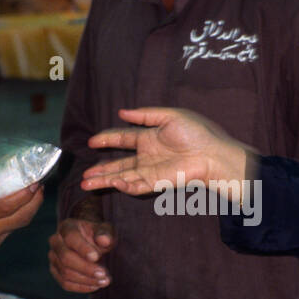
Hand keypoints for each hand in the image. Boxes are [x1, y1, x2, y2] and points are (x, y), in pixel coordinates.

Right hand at [0, 163, 43, 250]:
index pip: (9, 206)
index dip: (26, 195)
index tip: (35, 182)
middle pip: (21, 218)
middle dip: (36, 202)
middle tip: (40, 186)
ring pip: (19, 226)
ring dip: (29, 210)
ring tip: (34, 194)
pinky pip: (11, 231)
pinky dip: (18, 218)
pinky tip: (19, 206)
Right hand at [49, 217, 115, 292]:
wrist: (91, 241)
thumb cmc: (98, 234)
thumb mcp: (105, 230)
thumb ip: (106, 234)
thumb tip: (104, 241)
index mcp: (67, 227)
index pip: (70, 238)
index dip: (82, 248)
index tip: (96, 257)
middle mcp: (56, 241)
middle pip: (66, 258)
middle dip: (86, 268)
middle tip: (104, 274)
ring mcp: (53, 257)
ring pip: (65, 273)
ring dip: (86, 280)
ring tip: (104, 281)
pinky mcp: (56, 271)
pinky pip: (65, 283)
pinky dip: (81, 287)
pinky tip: (96, 285)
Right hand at [81, 107, 250, 198]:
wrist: (213, 154)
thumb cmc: (198, 133)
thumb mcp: (170, 116)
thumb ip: (145, 115)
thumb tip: (122, 113)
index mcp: (149, 138)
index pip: (123, 139)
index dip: (107, 139)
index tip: (92, 141)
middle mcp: (147, 156)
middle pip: (118, 164)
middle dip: (100, 169)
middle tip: (84, 174)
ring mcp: (151, 171)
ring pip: (122, 177)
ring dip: (105, 181)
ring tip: (86, 184)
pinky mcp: (158, 182)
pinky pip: (136, 186)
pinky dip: (124, 186)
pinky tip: (113, 182)